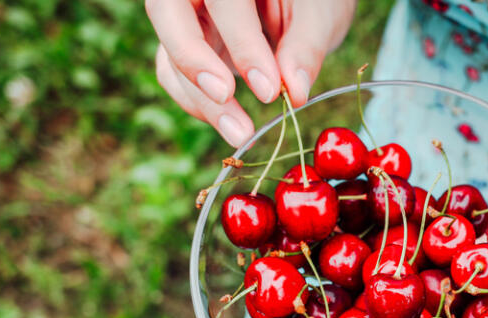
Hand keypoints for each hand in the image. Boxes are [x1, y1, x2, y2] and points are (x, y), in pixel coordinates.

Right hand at [147, 0, 355, 145]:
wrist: (302, 5)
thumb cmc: (311, 0)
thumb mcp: (319, 13)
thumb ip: (306, 46)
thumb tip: (294, 92)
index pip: (224, 0)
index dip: (243, 44)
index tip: (269, 90)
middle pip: (167, 13)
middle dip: (193, 60)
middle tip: (226, 98)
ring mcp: (185, 16)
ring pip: (168, 52)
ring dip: (200, 99)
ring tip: (240, 133)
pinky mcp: (184, 44)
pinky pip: (172, 73)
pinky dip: (197, 103)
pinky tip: (232, 124)